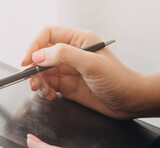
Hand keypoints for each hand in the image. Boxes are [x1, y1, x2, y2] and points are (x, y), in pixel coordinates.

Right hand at [21, 26, 144, 118]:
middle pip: (41, 54)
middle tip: (34, 80)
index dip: (34, 46)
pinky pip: (48, 85)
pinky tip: (50, 95)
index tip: (28, 61)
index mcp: (79, 40)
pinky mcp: (68, 86)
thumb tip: (39, 56)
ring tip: (43, 90)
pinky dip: (44, 90)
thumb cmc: (119, 80)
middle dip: (34, 68)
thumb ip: (64, 56)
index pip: (48, 35)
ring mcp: (69, 70)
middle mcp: (72, 53)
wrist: (131, 102)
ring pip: (42, 71)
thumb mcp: (91, 64)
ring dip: (38, 81)